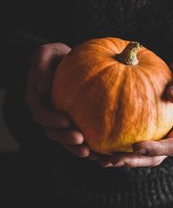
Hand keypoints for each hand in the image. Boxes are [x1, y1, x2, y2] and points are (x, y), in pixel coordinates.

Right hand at [26, 43, 90, 157]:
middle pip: (51, 131)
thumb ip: (41, 66)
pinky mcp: (70, 121)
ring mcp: (57, 118)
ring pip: (64, 138)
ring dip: (75, 148)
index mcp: (37, 99)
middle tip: (81, 140)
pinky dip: (86, 145)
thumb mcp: (45, 53)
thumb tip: (42, 88)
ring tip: (91, 154)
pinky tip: (100, 151)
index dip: (51, 120)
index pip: (40, 113)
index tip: (66, 122)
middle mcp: (46, 112)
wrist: (65, 60)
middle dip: (65, 138)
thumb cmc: (55, 55)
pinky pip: (76, 135)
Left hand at [99, 57, 172, 167]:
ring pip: (142, 154)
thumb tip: (172, 96)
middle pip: (155, 157)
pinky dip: (118, 144)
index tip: (136, 146)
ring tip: (101, 159)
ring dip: (123, 158)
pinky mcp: (148, 129)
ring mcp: (161, 134)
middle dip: (135, 160)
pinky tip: (99, 144)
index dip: (156, 149)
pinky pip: (133, 139)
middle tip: (113, 159)